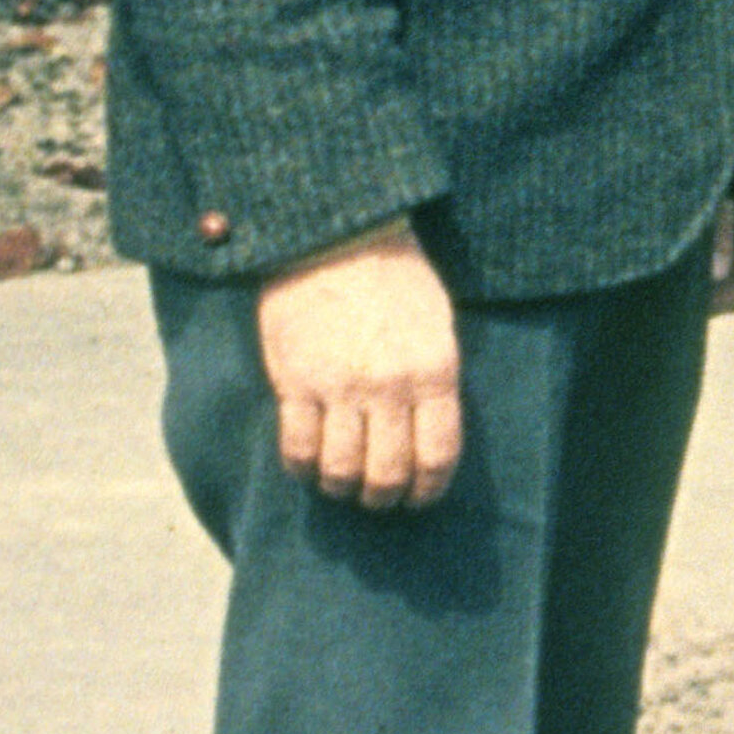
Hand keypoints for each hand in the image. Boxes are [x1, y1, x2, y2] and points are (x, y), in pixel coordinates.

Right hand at [258, 225, 463, 507]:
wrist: (337, 235)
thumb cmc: (395, 276)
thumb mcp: (437, 323)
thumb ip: (436, 378)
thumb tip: (430, 433)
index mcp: (434, 371)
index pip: (438, 455)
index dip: (428, 489)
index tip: (419, 498)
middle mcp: (390, 386)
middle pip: (388, 474)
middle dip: (384, 498)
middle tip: (378, 497)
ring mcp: (340, 387)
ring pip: (340, 470)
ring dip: (341, 487)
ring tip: (341, 483)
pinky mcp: (295, 382)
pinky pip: (297, 448)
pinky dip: (302, 468)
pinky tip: (307, 464)